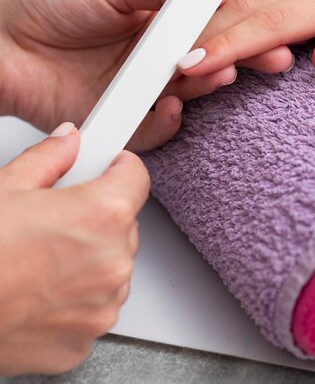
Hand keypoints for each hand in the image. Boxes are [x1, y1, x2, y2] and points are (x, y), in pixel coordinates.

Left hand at [0, 0, 235, 149]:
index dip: (233, 29)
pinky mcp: (115, 120)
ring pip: (182, 96)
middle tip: (255, 56)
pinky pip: (149, 130)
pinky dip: (166, 123)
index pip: (203, 28)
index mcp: (153, 23)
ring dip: (203, 88)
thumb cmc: (47, 4)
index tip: (260, 28)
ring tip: (217, 74)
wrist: (0, 40)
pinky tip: (173, 107)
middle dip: (231, 61)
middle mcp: (149, 59)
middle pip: (201, 64)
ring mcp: (134, 91)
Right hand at [0, 122, 147, 375]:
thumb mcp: (6, 187)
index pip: (136, 177)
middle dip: (97, 215)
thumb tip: (67, 141)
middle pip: (124, 224)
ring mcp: (102, 305)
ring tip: (42, 255)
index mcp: (102, 215)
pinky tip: (40, 286)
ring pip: (112, 265)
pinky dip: (77, 295)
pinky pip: (96, 303)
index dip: (118, 168)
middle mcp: (113, 262)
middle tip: (56, 217)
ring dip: (90, 257)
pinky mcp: (86, 339)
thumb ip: (49, 157)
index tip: (106, 168)